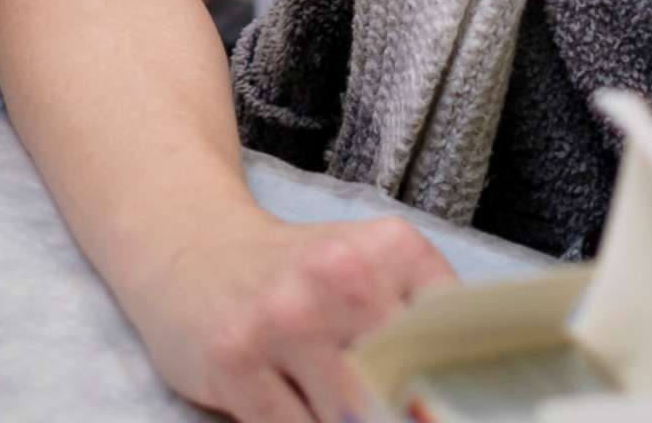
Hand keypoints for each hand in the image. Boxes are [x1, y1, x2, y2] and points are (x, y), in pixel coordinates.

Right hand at [134, 216, 456, 422]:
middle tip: (397, 414)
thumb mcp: (369, 270)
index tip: (445, 411)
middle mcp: (339, 276)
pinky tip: (301, 413)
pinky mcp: (235, 360)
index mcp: (390, 250)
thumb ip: (419, 323)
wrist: (193, 246)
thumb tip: (448, 407)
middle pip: (406, 390)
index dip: (458, 393)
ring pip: (350, 421)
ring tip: (341, 408)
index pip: (456, 342)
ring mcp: (283, 319)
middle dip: (403, 418)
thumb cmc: (295, 274)